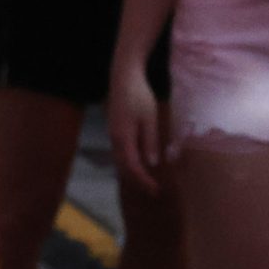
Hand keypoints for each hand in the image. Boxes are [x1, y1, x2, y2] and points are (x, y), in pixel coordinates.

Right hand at [108, 55, 164, 192]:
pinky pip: (120, 152)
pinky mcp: (114, 129)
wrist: (123, 77)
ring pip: (120, 160)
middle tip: (153, 191)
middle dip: (137, 181)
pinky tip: (139, 163)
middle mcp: (114, 138)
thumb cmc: (139, 96)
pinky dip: (129, 162)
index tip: (156, 190)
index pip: (133, 166)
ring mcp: (112, 133)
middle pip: (123, 167)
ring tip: (147, 181)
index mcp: (123, 137)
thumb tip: (153, 163)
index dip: (144, 180)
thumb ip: (150, 141)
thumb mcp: (150, 119)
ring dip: (133, 173)